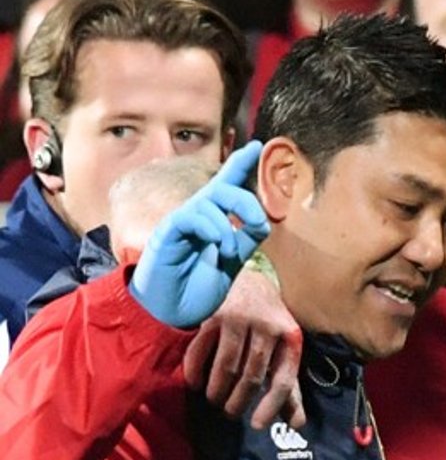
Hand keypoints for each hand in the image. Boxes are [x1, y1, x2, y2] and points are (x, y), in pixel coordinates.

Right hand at [129, 142, 269, 327]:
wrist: (172, 313)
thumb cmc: (197, 288)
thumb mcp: (231, 263)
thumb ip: (245, 241)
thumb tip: (262, 222)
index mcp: (213, 222)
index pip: (226, 185)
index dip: (239, 165)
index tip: (256, 147)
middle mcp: (197, 217)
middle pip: (222, 189)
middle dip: (245, 200)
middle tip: (260, 223)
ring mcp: (181, 223)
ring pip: (209, 201)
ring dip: (229, 224)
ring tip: (231, 251)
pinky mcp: (168, 233)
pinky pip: (191, 217)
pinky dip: (212, 229)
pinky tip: (218, 246)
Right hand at [183, 260, 304, 429]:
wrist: (241, 274)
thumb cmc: (265, 319)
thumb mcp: (283, 347)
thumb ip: (288, 384)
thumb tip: (296, 424)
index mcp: (290, 336)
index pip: (283, 379)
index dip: (271, 406)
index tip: (257, 425)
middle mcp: (267, 327)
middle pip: (252, 376)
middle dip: (238, 401)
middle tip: (230, 413)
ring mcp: (239, 319)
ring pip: (227, 367)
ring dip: (218, 390)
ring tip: (214, 400)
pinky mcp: (214, 314)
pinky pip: (201, 350)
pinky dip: (196, 371)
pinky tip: (195, 384)